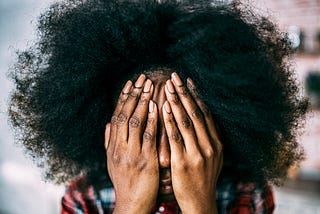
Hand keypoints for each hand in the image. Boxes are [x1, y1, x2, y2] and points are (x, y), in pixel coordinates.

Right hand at [105, 74, 158, 213]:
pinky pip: (148, 137)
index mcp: (112, 147)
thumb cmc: (125, 183)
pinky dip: (151, 119)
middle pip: (124, 115)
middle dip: (134, 95)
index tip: (130, 83)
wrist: (131, 205)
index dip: (123, 99)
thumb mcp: (112, 162)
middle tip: (142, 77)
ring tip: (149, 85)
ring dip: (142, 101)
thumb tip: (108, 124)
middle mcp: (118, 148)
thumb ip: (109, 142)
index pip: (117, 117)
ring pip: (134, 122)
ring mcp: (131, 154)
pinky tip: (156, 106)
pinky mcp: (144, 161)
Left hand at [163, 73, 222, 213]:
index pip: (205, 113)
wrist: (201, 202)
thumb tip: (206, 119)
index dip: (196, 95)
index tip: (187, 81)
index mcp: (216, 142)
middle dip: (184, 93)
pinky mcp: (184, 162)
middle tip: (174, 76)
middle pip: (196, 113)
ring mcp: (198, 153)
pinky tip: (164, 108)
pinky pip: (176, 137)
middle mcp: (210, 145)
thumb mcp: (213, 157)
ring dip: (176, 101)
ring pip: (186, 121)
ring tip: (167, 86)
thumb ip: (210, 138)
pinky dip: (170, 120)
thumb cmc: (203, 178)